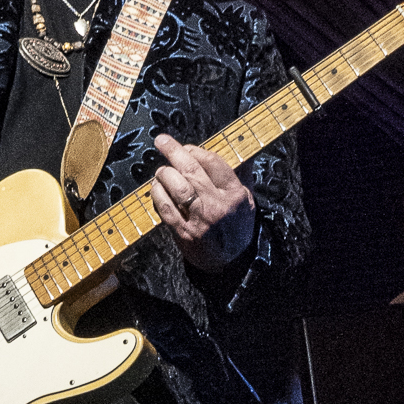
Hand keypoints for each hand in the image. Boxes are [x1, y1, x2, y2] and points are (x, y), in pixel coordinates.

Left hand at [150, 132, 255, 273]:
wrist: (232, 262)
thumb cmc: (238, 227)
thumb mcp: (247, 200)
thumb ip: (241, 174)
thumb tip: (241, 148)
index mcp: (235, 194)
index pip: (213, 163)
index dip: (195, 150)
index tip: (185, 147)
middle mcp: (218, 205)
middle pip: (192, 171)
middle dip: (174, 152)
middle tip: (161, 141)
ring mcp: (200, 220)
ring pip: (177, 187)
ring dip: (164, 174)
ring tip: (161, 171)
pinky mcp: (184, 233)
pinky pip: (166, 208)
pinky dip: (158, 194)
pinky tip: (156, 188)